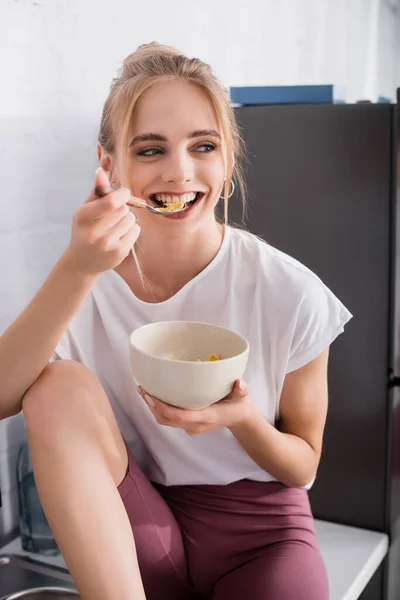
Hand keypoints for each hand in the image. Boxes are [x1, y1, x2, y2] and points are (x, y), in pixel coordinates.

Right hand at [65, 168, 141, 274]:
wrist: (82, 262)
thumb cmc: (85, 231)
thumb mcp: (85, 210)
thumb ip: (95, 192)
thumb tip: (101, 170)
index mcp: (83, 217)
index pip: (110, 202)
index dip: (122, 194)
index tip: (124, 194)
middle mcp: (94, 232)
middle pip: (123, 209)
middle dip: (122, 208)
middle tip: (114, 216)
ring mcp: (107, 244)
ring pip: (131, 219)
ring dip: (127, 219)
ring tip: (115, 227)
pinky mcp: (119, 252)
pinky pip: (136, 230)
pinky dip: (132, 230)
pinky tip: (120, 236)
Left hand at [137, 379, 255, 435]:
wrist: (238, 419)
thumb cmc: (239, 404)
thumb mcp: (243, 396)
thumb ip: (242, 389)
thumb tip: (240, 382)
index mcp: (206, 417)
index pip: (179, 416)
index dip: (162, 407)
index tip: (150, 394)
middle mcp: (195, 424)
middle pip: (167, 420)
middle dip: (151, 406)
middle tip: (142, 388)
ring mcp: (190, 427)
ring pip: (165, 421)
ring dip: (152, 408)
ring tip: (143, 390)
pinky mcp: (187, 424)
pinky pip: (169, 420)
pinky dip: (158, 409)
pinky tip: (153, 396)